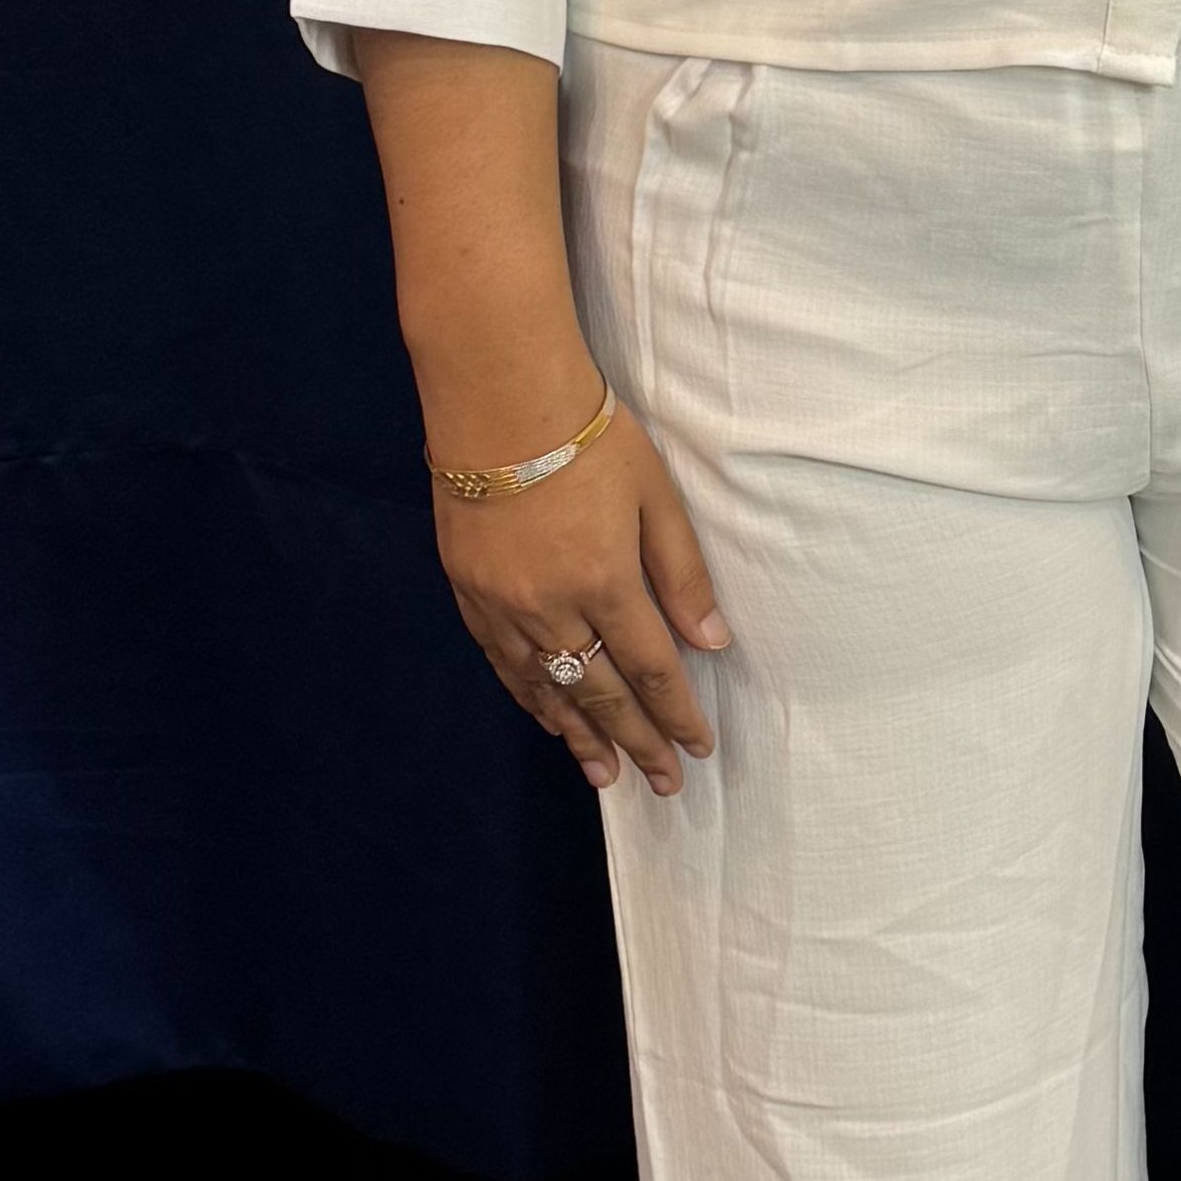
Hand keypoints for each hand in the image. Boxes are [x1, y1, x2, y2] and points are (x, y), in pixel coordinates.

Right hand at [433, 396, 732, 792]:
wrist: (498, 397)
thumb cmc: (591, 437)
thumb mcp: (656, 497)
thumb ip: (682, 574)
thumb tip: (710, 641)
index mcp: (605, 582)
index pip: (652, 670)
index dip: (676, 715)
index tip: (697, 749)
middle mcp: (550, 606)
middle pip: (602, 693)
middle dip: (637, 742)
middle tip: (662, 784)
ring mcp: (503, 603)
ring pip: (547, 688)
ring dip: (580, 735)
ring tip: (606, 774)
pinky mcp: (469, 590)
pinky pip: (503, 662)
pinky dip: (531, 696)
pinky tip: (550, 718)